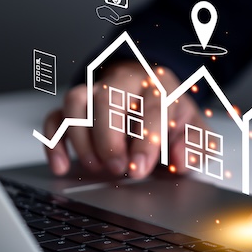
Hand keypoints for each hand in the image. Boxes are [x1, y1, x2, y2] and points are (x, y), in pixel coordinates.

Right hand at [41, 62, 203, 178]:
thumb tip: (182, 161)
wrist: (151, 90)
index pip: (152, 107)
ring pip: (76, 101)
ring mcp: (95, 91)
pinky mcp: (75, 107)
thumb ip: (196, 146)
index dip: (145, 140)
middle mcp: (124, 82)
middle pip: (107, 98)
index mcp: (158, 85)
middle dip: (109, 138)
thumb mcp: (194, 127)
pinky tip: (61, 165)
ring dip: (81, 138)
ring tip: (95, 167)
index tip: (139, 168)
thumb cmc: (170, 113)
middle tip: (118, 169)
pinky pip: (56, 117)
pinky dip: (54, 142)